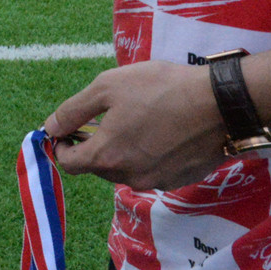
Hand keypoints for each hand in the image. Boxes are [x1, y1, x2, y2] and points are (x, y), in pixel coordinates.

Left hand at [44, 60, 230, 190]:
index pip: (69, 163)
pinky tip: (158, 129)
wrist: (221, 104)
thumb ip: (73, 111)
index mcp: (107, 157)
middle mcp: (130, 177)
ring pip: (124, 169)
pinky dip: (145, 153)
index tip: (67, 129)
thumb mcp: (107, 87)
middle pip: (97, 167)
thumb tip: (49, 128)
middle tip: (103, 117)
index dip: (62, 145)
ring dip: (119, 149)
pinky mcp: (178, 179)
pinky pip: (150, 169)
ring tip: (134, 118)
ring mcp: (157, 181)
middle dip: (92, 144)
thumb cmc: (160, 88)